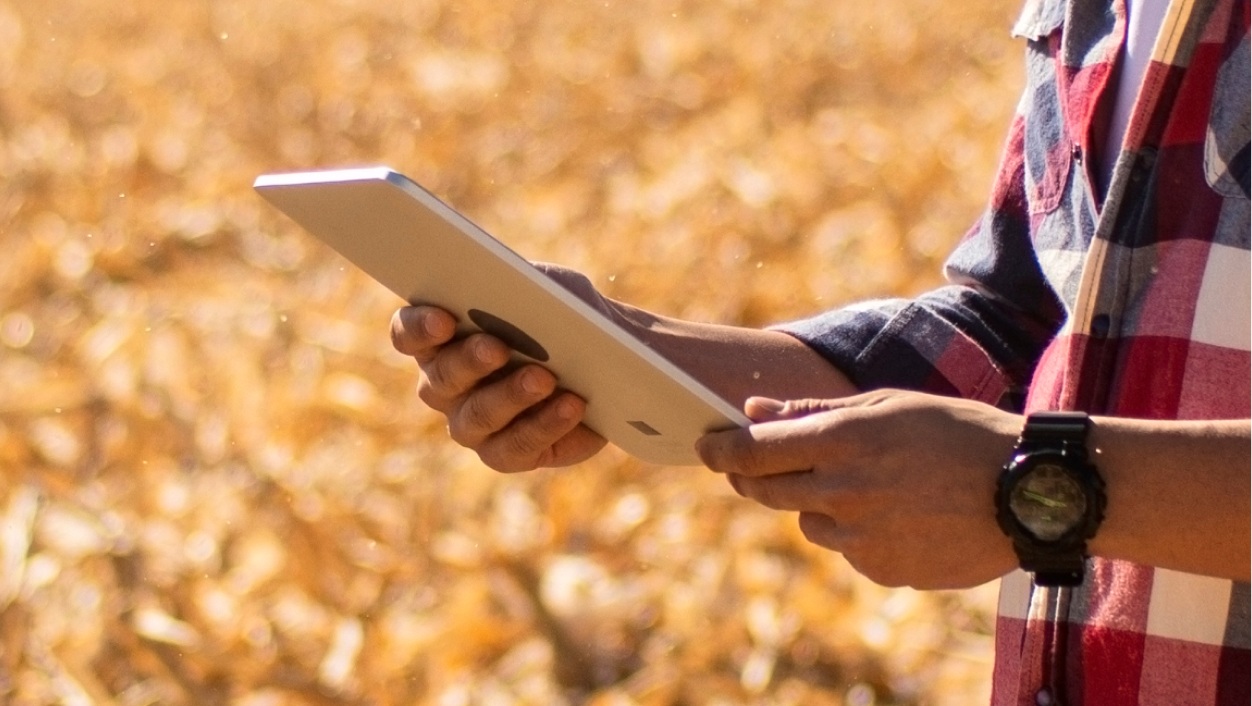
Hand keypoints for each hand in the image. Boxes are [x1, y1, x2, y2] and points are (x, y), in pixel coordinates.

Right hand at [389, 264, 609, 471]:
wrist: (606, 362)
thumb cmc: (566, 316)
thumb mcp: (554, 289)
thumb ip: (534, 288)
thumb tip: (525, 296)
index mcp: (440, 339)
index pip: (408, 334)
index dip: (419, 328)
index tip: (444, 318)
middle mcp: (445, 386)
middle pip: (440, 378)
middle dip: (469, 361)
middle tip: (498, 347)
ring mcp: (470, 425)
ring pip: (476, 417)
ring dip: (510, 396)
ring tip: (544, 378)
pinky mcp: (505, 453)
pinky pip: (515, 447)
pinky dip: (545, 425)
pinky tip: (572, 406)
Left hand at [697, 390, 1021, 588]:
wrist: (1029, 491)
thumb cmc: (958, 432)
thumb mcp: (886, 405)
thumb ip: (813, 413)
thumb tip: (752, 411)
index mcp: (842, 442)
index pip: (752, 451)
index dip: (720, 449)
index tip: (704, 445)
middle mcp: (843, 493)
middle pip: (765, 491)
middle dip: (751, 477)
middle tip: (754, 464)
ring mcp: (861, 538)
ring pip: (808, 522)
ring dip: (817, 503)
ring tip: (869, 482)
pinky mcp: (882, 571)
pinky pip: (848, 549)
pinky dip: (858, 531)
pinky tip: (899, 512)